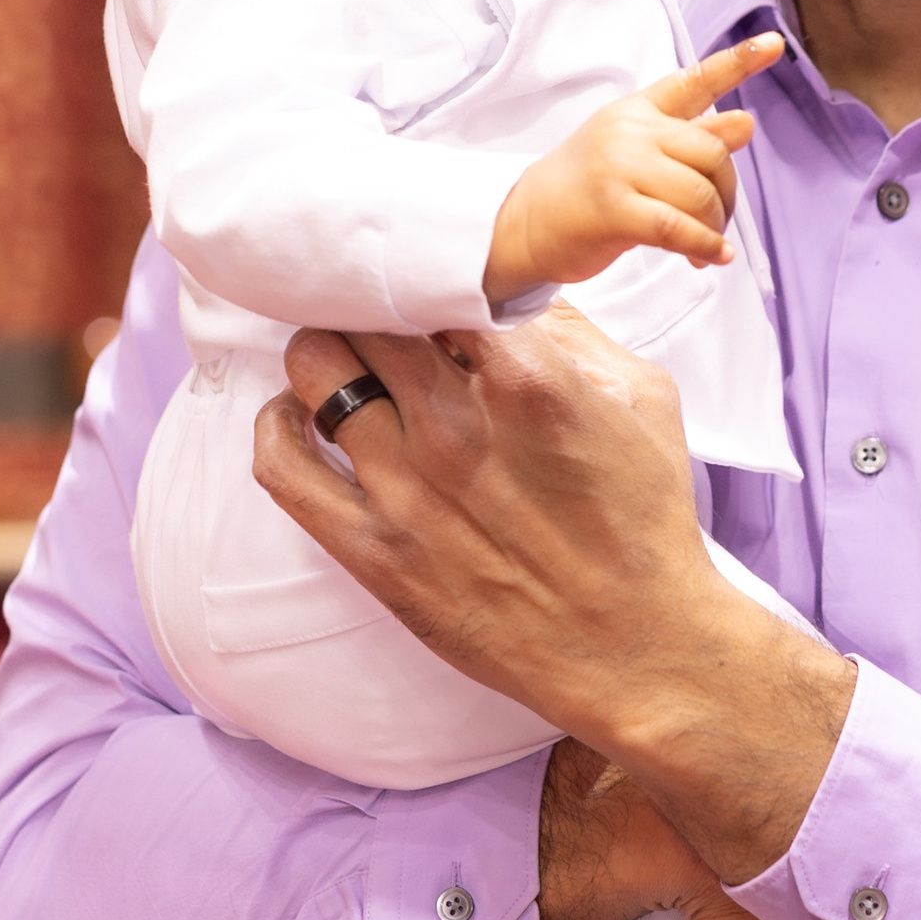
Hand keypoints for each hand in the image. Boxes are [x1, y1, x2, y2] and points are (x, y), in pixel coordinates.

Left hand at [254, 312, 857, 880]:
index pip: (438, 279)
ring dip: (326, 354)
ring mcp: (408, 490)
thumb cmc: (644, 517)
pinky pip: (281, 466)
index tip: (432, 280)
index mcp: (529, 377)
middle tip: (383, 315)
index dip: (429, 272)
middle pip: (366, 313)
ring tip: (344, 362)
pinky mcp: (375, 551)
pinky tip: (298, 417)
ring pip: (314, 371)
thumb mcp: (641, 396)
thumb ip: (572, 330)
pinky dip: (276, 425)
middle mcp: (457, 427)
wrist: (636, 647)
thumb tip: (507, 282)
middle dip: (374, 303)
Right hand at [483, 33, 783, 302]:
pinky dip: (703, 246)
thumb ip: (689, 138)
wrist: (524, 222)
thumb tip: (746, 123)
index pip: (695, 80)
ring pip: (699, 192)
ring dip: (715, 225)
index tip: (776, 44)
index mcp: (638, 109)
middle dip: (727, 193)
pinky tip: (711, 258)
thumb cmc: (585, 188)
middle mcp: (630, 130)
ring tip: (708, 244)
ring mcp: (619, 167)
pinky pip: (678, 226)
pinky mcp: (613, 209)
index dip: (739, 61)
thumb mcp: (636, 151)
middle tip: (718, 220)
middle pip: (712, 152)